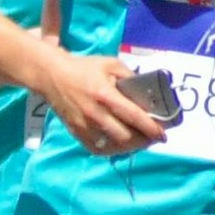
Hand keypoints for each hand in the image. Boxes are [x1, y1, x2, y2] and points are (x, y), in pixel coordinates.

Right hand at [41, 51, 166, 156]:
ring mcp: (84, 125)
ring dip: (129, 147)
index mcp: (106, 95)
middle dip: (143, 140)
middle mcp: (95, 113)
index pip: (134, 117)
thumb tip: (146, 91)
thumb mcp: (110, 64)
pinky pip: (96, 148)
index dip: (151, 128)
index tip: (163, 134)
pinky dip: (111, 150)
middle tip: (153, 138)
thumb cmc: (83, 68)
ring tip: (138, 142)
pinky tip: (118, 145)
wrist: (51, 75)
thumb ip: (130, 77)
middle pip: (125, 136)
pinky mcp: (76, 131)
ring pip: (112, 145)